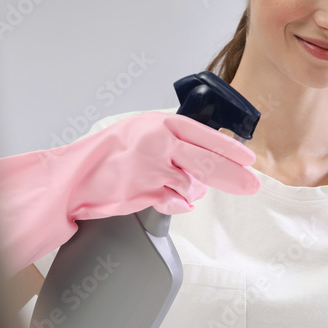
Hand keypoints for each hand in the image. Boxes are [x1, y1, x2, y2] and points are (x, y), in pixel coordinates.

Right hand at [0, 111, 260, 273]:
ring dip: (192, 191)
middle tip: (252, 186)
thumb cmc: (107, 153)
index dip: (230, 148)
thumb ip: (173, 140)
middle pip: (208, 161)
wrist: (75, 174)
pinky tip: (168, 199)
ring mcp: (153, 167)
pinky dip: (177, 204)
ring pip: (193, 184)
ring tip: (176, 188)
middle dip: (234, 176)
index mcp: (161, 123)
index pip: (205, 134)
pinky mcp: (146, 191)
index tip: (249, 159)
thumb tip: (205, 157)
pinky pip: (177, 202)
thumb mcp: (142, 132)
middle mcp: (160, 142)